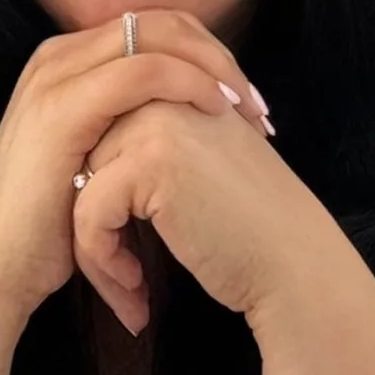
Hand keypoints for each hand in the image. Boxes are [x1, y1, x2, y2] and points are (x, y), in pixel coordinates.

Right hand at [0, 13, 271, 339]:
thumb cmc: (51, 228)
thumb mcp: (96, 161)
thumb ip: (130, 128)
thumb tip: (191, 121)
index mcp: (67, 63)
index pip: (155, 28)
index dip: (209, 54)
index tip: (247, 103)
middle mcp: (56, 57)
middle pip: (161, 21)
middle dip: (219, 57)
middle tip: (258, 107)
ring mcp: (55, 77)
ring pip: (157, 36)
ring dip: (214, 67)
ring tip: (248, 112)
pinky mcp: (62, 108)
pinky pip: (143, 71)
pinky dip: (190, 83)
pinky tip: (217, 113)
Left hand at [72, 90, 337, 333]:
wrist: (296, 266)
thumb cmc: (249, 231)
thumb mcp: (197, 166)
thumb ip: (150, 146)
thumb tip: (82, 165)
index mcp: (176, 86)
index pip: (101, 137)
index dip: (102, 196)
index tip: (121, 246)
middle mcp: (162, 92)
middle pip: (85, 160)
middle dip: (92, 224)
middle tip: (122, 277)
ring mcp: (155, 122)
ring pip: (78, 187)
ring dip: (93, 248)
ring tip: (128, 287)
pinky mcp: (148, 162)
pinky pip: (89, 214)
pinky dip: (102, 259)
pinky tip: (137, 288)